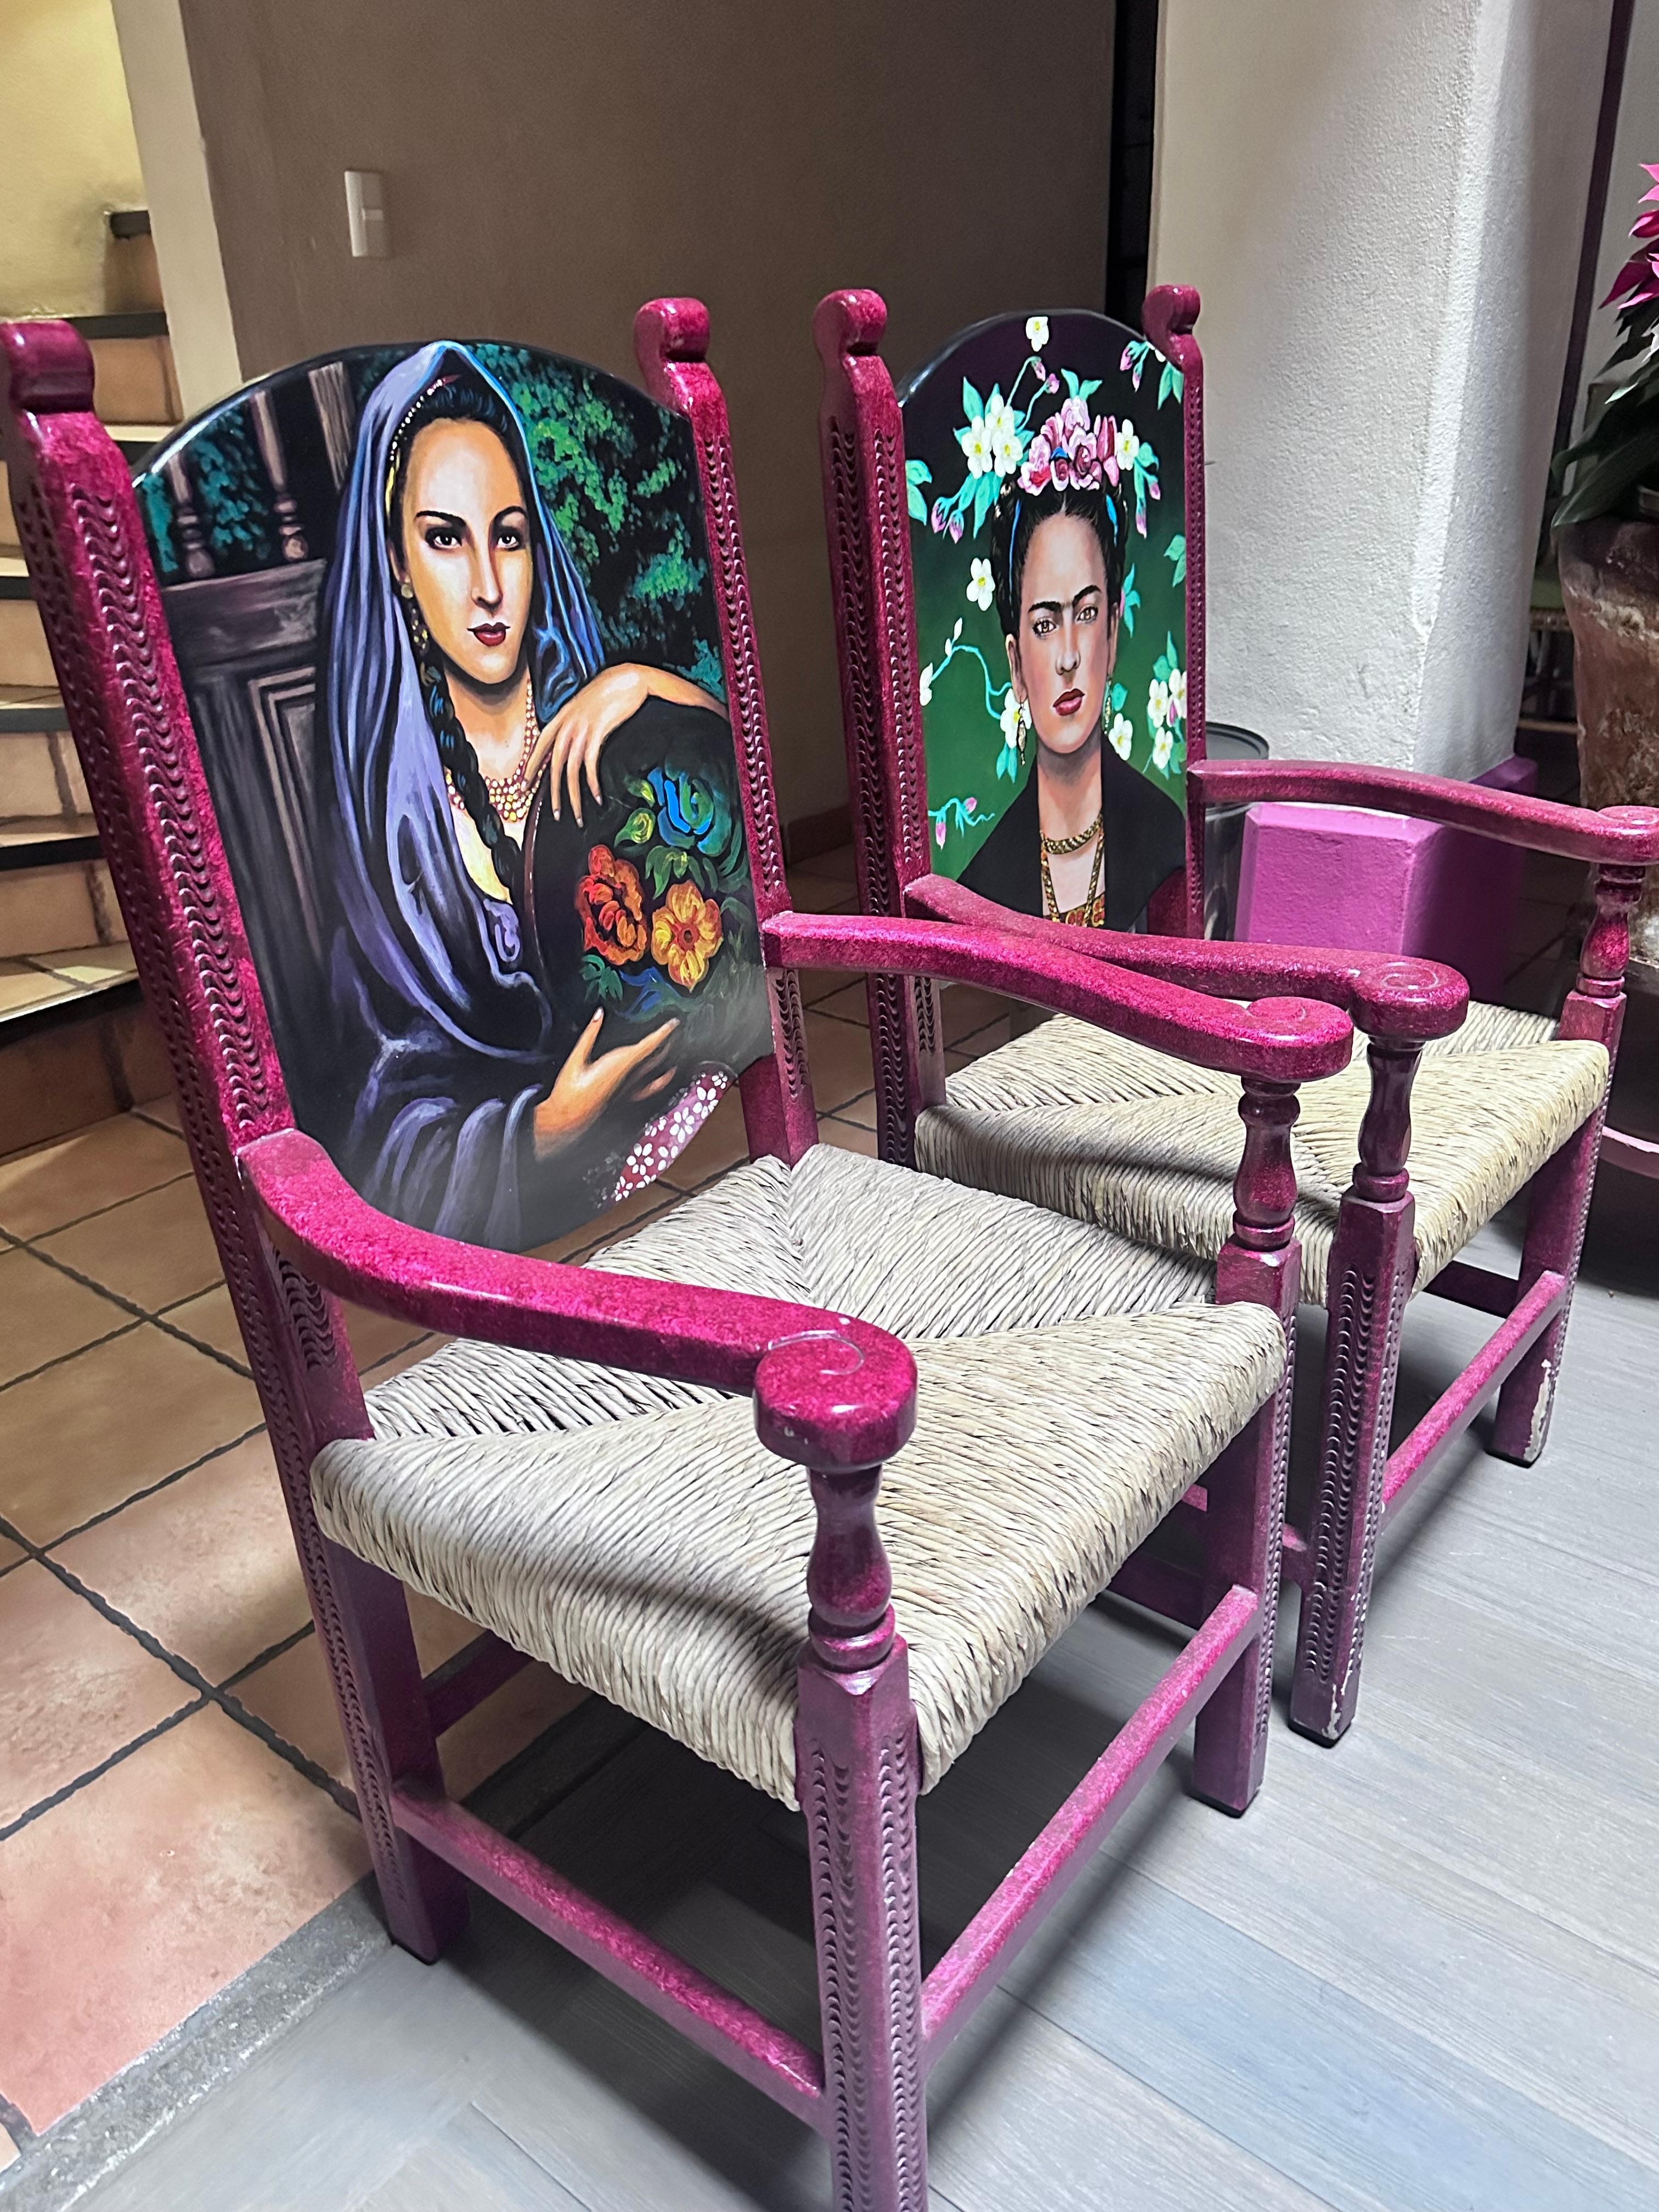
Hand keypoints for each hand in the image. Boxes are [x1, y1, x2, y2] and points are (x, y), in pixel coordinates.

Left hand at [528, 666, 649, 826]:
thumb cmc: (612, 691)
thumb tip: (574, 742)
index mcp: (562, 716)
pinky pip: (589, 765)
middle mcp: (567, 723)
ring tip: (577, 815)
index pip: (539, 746)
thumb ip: (576, 723)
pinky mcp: (597, 731)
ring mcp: (581, 727)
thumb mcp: (586, 706)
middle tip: (553, 812)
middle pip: (552, 764)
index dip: (530, 768)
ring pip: (569, 769)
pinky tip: (597, 797)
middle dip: (551, 792)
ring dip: (573, 796)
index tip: (522, 786)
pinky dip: (592, 784)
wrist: (630, 677)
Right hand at [532, 1010, 677, 1158]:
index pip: (648, 1045)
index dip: (663, 1033)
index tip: (673, 1022)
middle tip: (673, 1028)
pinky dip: (662, 1079)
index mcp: (619, 1064)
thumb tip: (599, 1013)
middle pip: (656, 1057)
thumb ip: (590, 1033)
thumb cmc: (570, 1089)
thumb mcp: (576, 1058)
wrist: (569, 1117)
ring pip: (657, 1071)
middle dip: (667, 1042)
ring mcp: (631, 1088)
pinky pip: (651, 1088)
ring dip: (665, 1057)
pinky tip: (667, 1075)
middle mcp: (630, 1076)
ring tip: (672, 1046)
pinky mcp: (627, 1097)